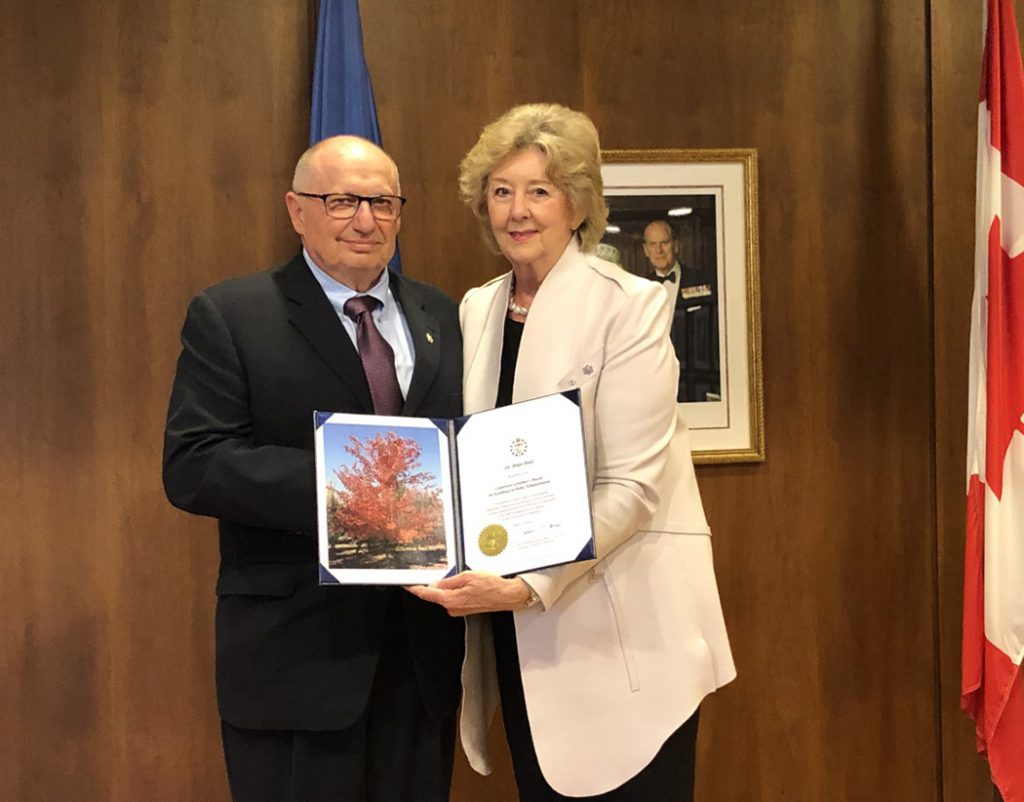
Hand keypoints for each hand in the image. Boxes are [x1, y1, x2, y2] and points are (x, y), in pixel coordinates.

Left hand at [406, 571, 532, 616]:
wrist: (507, 595)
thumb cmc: (491, 586)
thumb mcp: (467, 576)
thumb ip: (449, 581)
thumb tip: (436, 584)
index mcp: (451, 599)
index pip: (427, 594)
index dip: (415, 589)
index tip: (407, 585)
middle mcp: (453, 607)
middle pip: (436, 594)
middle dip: (437, 583)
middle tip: (447, 573)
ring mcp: (459, 609)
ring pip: (447, 595)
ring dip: (450, 586)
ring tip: (466, 578)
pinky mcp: (465, 608)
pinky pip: (455, 597)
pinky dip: (456, 589)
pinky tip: (467, 584)